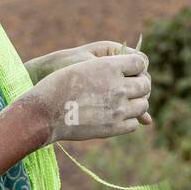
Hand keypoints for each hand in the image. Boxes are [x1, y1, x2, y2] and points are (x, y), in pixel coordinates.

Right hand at [20, 52, 151, 143]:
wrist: (45, 112)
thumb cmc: (58, 85)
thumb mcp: (82, 66)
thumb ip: (107, 69)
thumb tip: (124, 76)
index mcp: (109, 66)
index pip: (140, 62)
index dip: (137, 66)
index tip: (132, 71)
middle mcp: (118, 86)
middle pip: (145, 84)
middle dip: (140, 85)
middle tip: (130, 88)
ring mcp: (118, 108)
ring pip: (143, 105)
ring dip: (136, 103)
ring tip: (123, 103)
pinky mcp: (114, 127)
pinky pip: (133, 123)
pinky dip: (129, 120)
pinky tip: (116, 116)